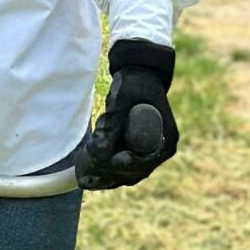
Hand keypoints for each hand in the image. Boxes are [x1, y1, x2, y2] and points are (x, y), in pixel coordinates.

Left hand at [77, 41, 179, 189]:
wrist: (140, 73)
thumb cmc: (134, 84)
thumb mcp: (122, 101)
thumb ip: (112, 125)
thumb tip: (98, 151)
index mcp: (165, 138)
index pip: (142, 164)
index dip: (119, 166)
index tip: (99, 161)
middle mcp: (162, 149)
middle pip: (135, 172)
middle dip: (109, 174)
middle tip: (86, 173)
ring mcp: (152, 150)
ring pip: (129, 173)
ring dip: (107, 176)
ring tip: (84, 177)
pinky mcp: (141, 149)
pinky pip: (126, 167)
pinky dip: (109, 170)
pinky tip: (90, 172)